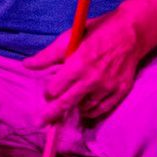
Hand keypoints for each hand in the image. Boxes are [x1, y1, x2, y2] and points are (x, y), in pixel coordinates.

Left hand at [22, 9, 145, 123]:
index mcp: (77, 66)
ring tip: (72, 105)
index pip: (55, 90)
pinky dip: (93, 111)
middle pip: (67, 103)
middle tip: (40, 123)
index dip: (49, 92)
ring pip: (85, 108)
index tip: (49, 92)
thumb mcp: (68, 39)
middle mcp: (92, 79)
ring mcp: (108, 87)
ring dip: (75, 108)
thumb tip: (26, 65)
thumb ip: (47, 56)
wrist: (131, 33)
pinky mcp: (122, 90)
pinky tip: (86, 109)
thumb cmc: (96, 33)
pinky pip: (103, 109)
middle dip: (52, 114)